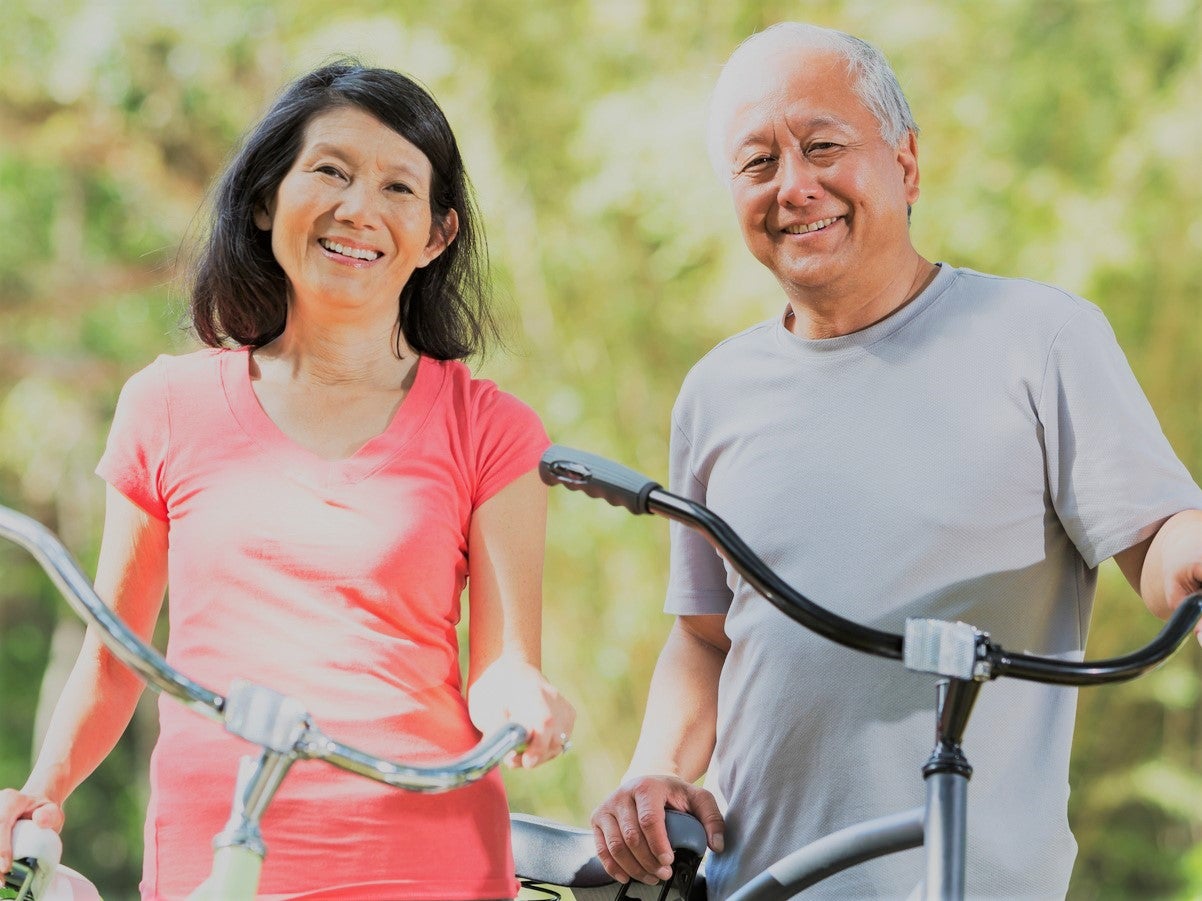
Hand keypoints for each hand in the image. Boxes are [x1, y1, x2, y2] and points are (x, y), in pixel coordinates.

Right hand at [0, 788, 63, 873]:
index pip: (1, 822)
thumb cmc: (44, 812)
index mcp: (10, 800)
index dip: (1, 847)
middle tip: (2, 880)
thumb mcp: (53, 811)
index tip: (6, 867)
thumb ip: (50, 815)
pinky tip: (0, 874)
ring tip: (1, 880)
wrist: (33, 807)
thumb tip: (39, 820)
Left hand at [468, 656, 575, 767]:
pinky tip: (530, 744)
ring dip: (539, 754)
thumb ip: (495, 728)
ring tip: (517, 753)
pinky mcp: (568, 713)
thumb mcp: (484, 706)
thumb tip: (503, 751)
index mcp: (531, 691)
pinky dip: (547, 748)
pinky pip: (562, 740)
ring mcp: (563, 705)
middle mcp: (552, 697)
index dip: (538, 746)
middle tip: (511, 760)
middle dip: (534, 756)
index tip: (526, 761)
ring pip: (559, 743)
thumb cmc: (492, 690)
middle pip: (555, 737)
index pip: (544, 722)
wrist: (507, 668)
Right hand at [591, 774, 724, 885]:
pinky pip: (601, 849)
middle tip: (664, 874)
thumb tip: (716, 845)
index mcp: (646, 787)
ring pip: (615, 846)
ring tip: (651, 877)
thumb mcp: (698, 798)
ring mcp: (607, 807)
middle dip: (648, 862)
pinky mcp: (597, 819)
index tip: (668, 862)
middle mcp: (623, 795)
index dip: (658, 845)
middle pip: (631, 837)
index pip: (649, 820)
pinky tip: (627, 876)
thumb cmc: (672, 794)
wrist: (647, 784)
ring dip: (634, 868)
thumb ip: (712, 819)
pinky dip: (613, 868)